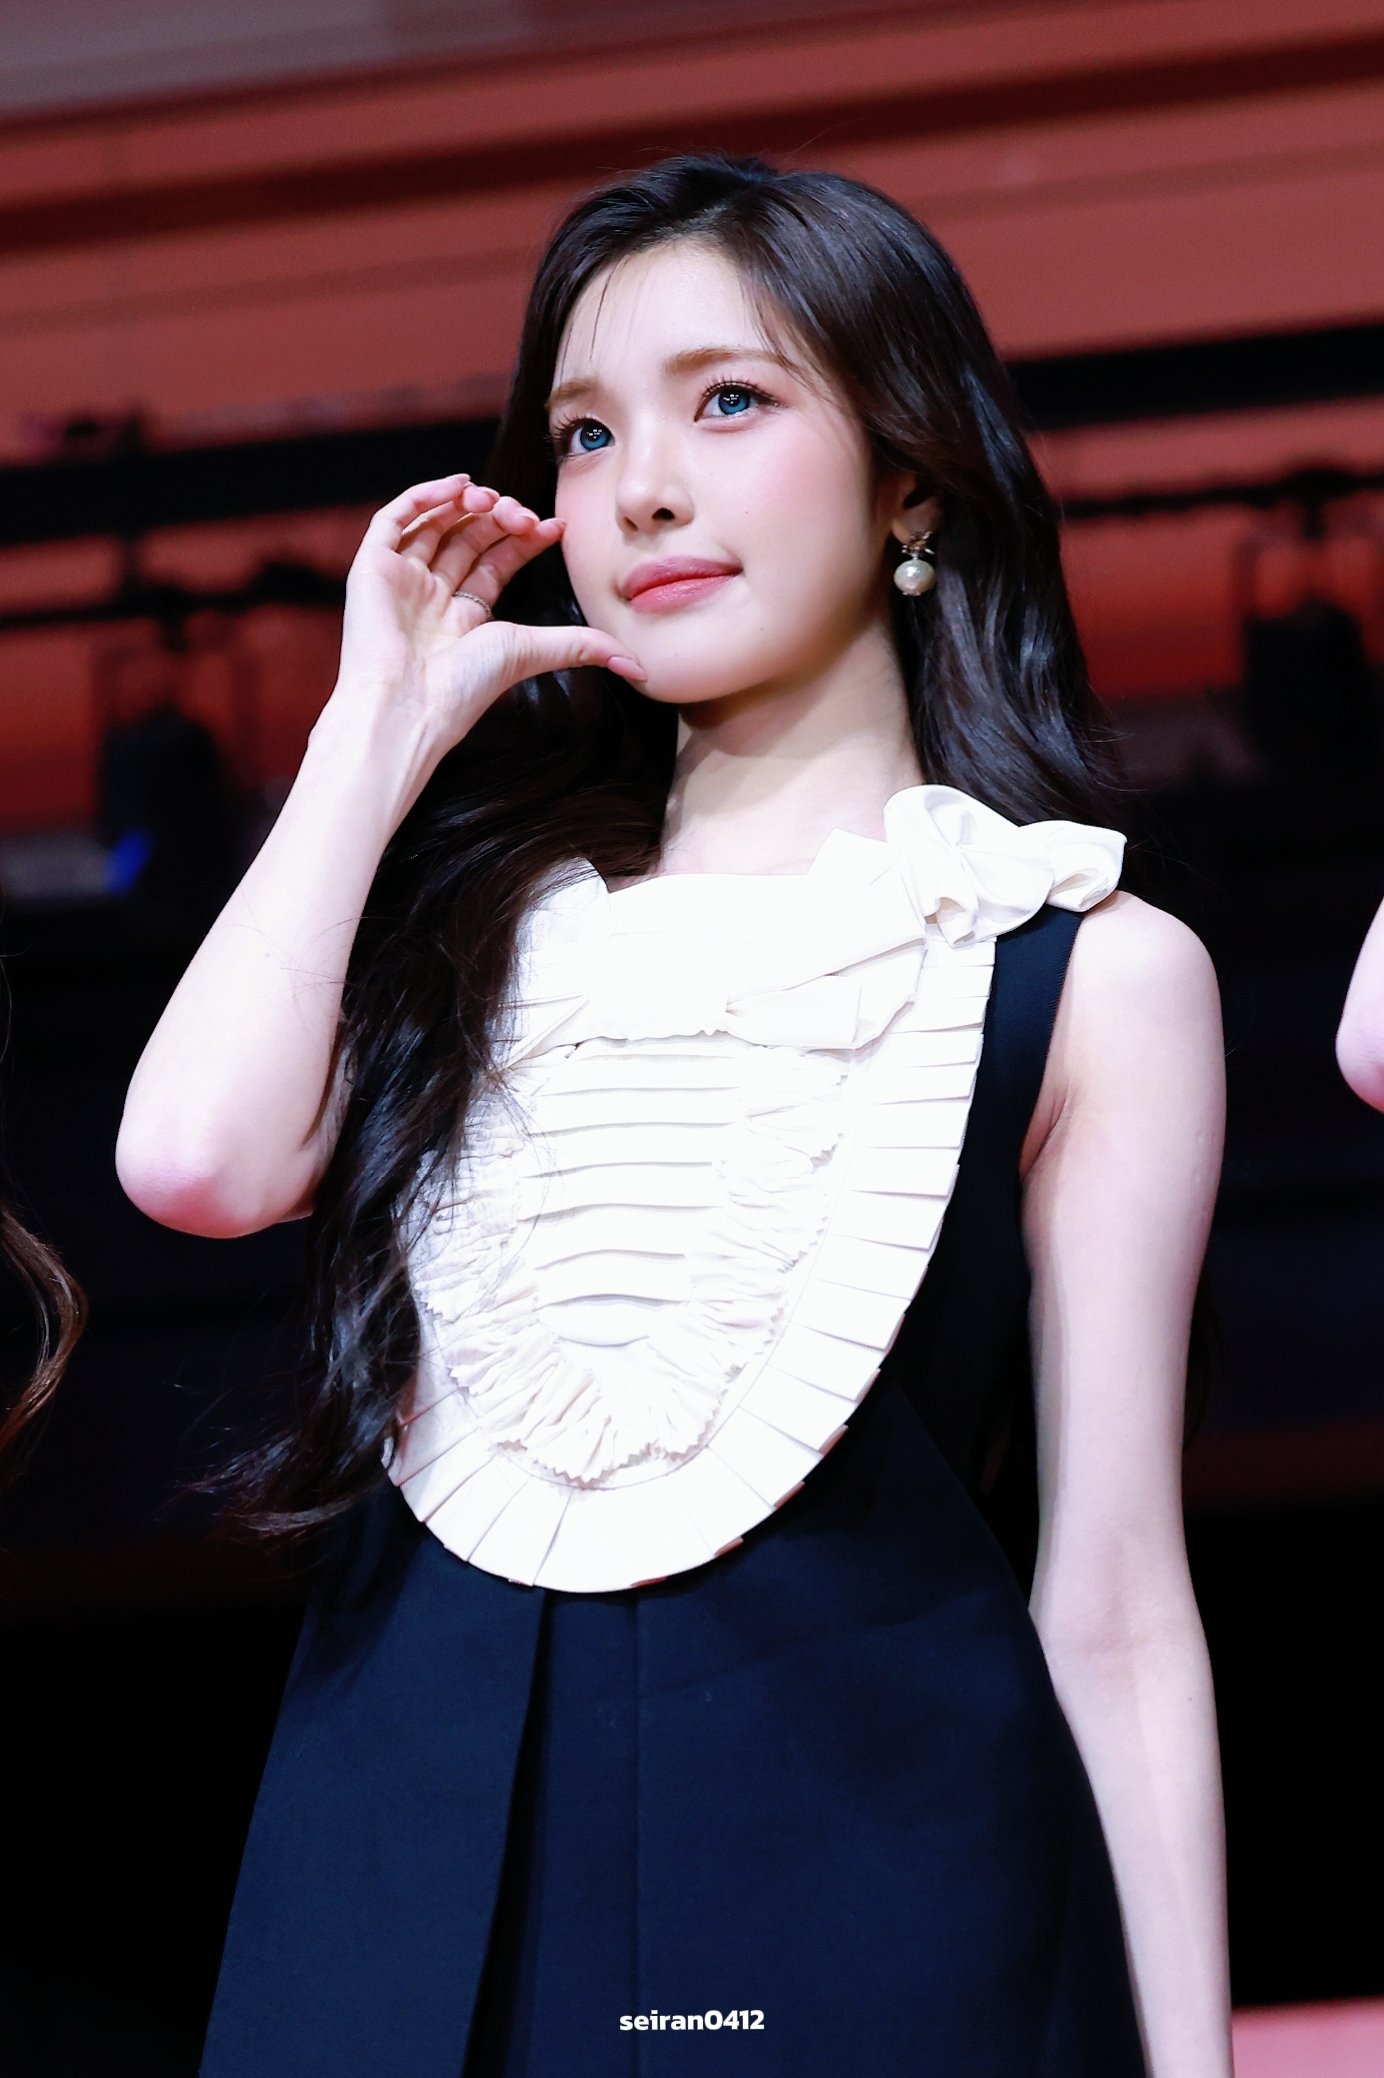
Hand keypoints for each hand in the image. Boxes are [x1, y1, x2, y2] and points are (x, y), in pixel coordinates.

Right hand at [334, 472, 643, 750]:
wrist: (408, 705)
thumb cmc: (463, 688)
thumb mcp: (531, 652)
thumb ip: (581, 647)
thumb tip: (640, 667)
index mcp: (463, 618)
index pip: (496, 561)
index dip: (525, 539)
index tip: (556, 527)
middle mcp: (431, 596)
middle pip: (468, 538)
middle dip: (501, 518)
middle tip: (524, 515)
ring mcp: (400, 580)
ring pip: (435, 523)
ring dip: (467, 503)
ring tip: (495, 498)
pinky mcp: (371, 568)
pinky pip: (395, 519)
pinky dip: (425, 496)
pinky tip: (460, 486)